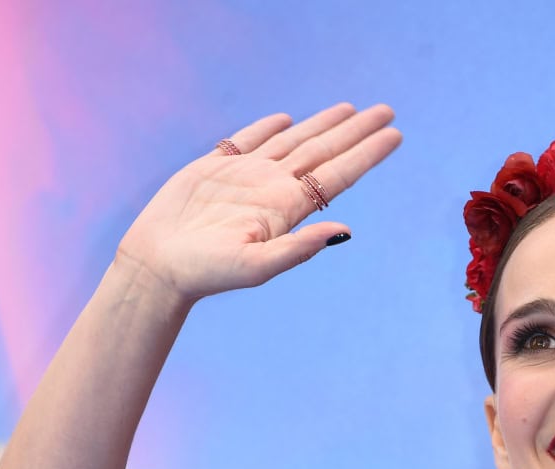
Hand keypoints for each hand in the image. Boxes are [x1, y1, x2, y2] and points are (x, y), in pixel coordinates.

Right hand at [116, 103, 401, 302]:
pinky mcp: (216, 168)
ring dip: (322, 124)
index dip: (367, 154)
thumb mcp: (258, 265)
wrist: (158, 266)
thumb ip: (301, 248)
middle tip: (387, 111)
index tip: (395, 135)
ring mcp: (247, 177)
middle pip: (324, 152)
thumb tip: (345, 232)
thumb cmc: (208, 272)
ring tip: (351, 110)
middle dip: (356, 131)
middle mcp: (273, 188)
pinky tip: (286, 119)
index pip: (338, 175)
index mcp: (288, 208)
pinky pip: (248, 140)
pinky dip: (267, 127)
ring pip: (293, 141)